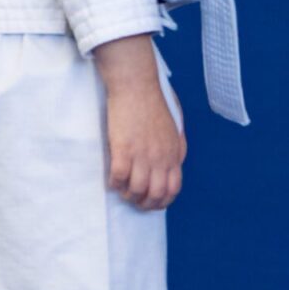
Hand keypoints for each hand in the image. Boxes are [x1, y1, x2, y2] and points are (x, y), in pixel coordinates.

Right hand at [94, 34, 185, 210]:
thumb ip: (176, 145)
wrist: (137, 85)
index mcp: (174, 152)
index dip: (162, 201)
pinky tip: (112, 178)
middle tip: (134, 200)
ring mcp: (142, 154)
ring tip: (122, 189)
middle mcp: (160, 157)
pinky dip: (114, 183)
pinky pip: (118, 177)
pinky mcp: (124, 149)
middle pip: (156, 194)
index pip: (173, 188)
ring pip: (137, 190)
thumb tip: (175, 161)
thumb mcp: (175, 125)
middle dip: (144, 204)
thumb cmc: (154, 101)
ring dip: (127, 194)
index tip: (152, 202)